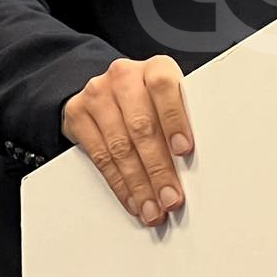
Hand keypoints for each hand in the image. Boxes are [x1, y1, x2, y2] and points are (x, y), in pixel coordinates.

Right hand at [60, 56, 192, 226]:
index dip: (174, 120)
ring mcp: (98, 94)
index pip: (164, 87)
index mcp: (155, 68)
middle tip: (171, 197)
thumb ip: (183, 119)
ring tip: (154, 208)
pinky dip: (120, 184)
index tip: (183, 150)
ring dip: (139, 185)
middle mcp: (124, 76)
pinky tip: (134, 200)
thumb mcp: (170, 99)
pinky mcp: (77, 113)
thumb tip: (199, 163)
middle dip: (158, 169)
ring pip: (120, 147)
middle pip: (142, 126)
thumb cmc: (150, 99)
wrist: (106, 90)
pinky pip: (99, 157)